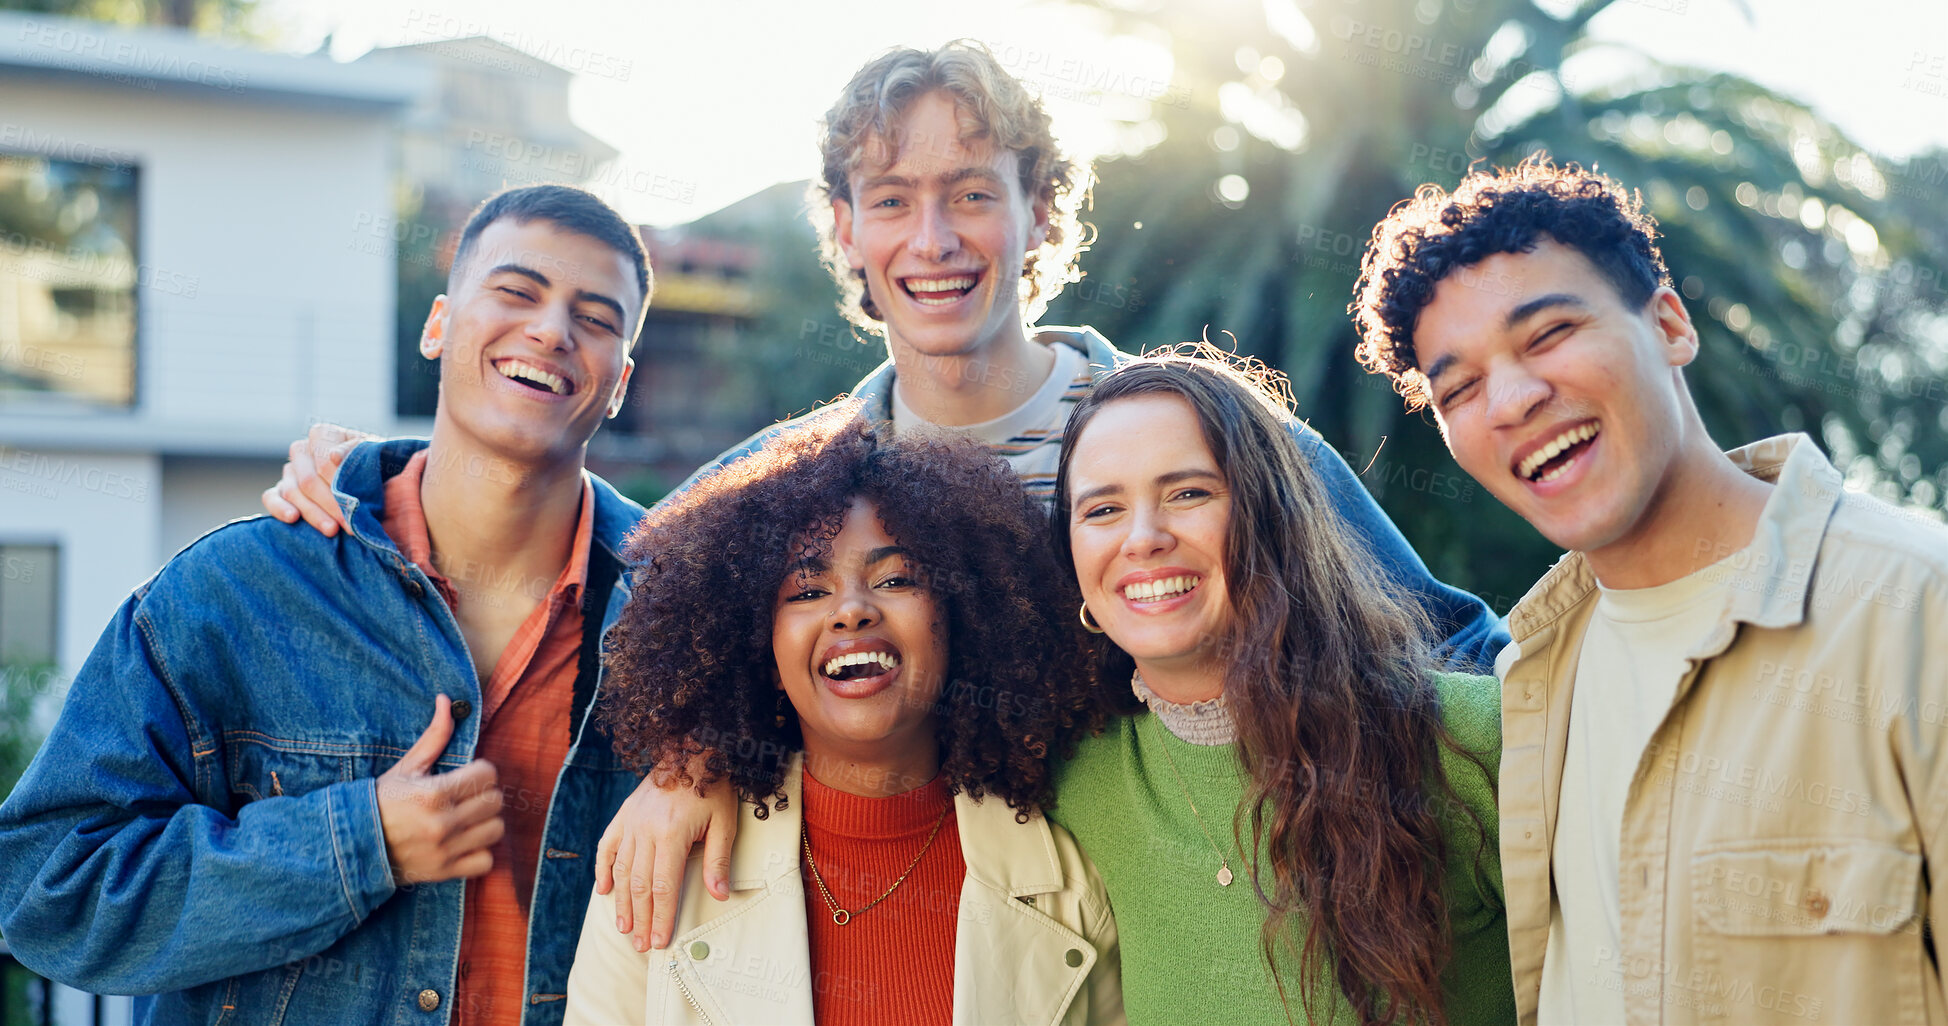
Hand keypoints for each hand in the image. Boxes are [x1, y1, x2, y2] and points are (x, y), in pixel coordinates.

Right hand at [260, 422, 372, 536]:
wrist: (383, 486)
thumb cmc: (379, 468)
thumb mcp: (377, 455)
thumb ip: (357, 451)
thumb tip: (334, 456)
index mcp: (325, 435)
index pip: (323, 459)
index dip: (337, 483)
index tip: (354, 503)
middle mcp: (303, 449)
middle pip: (308, 480)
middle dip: (330, 505)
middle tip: (349, 525)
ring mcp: (291, 470)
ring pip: (292, 492)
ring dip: (313, 513)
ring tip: (332, 530)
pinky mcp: (282, 491)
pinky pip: (271, 497)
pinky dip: (279, 508)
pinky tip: (292, 518)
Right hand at [376, 695, 504, 885]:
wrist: (354, 845)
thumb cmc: (382, 802)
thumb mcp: (406, 767)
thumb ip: (433, 736)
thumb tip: (447, 700)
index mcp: (434, 793)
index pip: (488, 774)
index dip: (481, 771)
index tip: (468, 774)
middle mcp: (443, 823)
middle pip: (495, 801)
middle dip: (484, 794)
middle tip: (467, 796)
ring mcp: (446, 849)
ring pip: (496, 830)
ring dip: (486, 822)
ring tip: (468, 818)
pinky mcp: (445, 872)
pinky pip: (486, 861)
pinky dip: (481, 852)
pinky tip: (466, 841)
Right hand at [594, 754, 737, 951]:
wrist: (692, 748)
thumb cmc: (713, 786)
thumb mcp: (724, 822)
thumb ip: (718, 860)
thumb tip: (720, 896)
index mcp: (671, 835)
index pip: (663, 887)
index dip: (661, 917)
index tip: (659, 941)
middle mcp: (645, 830)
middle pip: (639, 886)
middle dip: (641, 919)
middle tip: (641, 945)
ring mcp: (631, 822)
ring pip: (621, 870)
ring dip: (622, 902)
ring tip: (624, 927)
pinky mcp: (624, 814)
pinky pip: (608, 846)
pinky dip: (603, 869)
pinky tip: (602, 891)